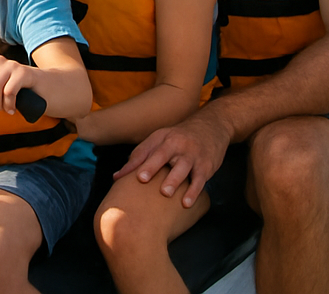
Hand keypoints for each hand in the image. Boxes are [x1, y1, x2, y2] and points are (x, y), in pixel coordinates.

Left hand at [113, 110, 233, 207]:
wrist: (212, 126)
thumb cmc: (179, 138)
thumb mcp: (161, 139)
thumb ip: (141, 156)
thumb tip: (117, 177)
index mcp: (161, 137)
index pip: (144, 150)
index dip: (132, 164)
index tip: (119, 177)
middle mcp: (176, 143)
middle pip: (162, 154)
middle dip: (152, 166)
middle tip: (142, 179)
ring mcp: (191, 154)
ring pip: (182, 166)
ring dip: (173, 179)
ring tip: (166, 193)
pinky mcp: (205, 165)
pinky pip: (199, 179)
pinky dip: (193, 191)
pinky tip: (186, 203)